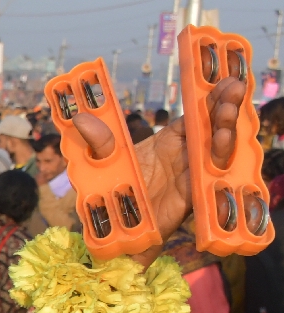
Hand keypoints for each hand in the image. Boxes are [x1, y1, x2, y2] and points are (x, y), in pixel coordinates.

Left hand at [71, 76, 246, 263]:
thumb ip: (98, 140)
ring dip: (225, 130)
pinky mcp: (189, 198)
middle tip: (234, 88)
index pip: (196, 117)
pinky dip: (217, 162)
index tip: (226, 80)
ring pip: (216, 151)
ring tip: (228, 112)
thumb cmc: (114, 193)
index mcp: (169, 143)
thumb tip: (79, 118)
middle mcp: (185, 158)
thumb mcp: (103, 161)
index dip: (212, 99)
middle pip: (212, 129)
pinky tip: (221, 144)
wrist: (113, 232)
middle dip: (224, 108)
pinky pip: (209, 179)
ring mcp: (189, 177)